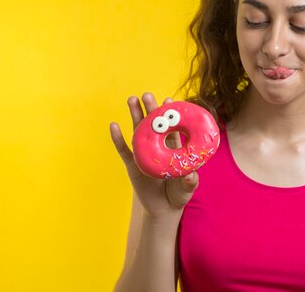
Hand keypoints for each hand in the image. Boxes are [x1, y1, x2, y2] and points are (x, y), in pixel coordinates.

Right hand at [110, 92, 198, 219]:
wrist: (163, 209)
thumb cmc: (178, 194)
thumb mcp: (187, 188)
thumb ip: (190, 182)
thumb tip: (191, 175)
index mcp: (173, 148)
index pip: (172, 128)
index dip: (170, 114)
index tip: (169, 100)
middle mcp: (158, 147)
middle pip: (154, 124)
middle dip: (150, 109)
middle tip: (147, 94)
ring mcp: (144, 154)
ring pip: (138, 131)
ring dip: (135, 115)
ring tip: (132, 99)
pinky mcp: (132, 165)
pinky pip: (124, 150)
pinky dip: (118, 138)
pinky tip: (113, 125)